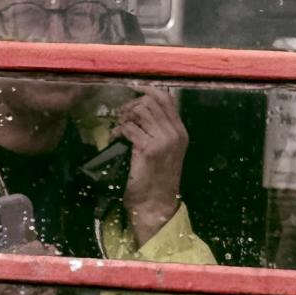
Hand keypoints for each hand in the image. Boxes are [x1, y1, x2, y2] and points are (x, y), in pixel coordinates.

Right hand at [0, 241, 58, 294]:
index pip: (20, 255)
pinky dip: (48, 288)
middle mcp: (9, 287)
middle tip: (50, 250)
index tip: (37, 244)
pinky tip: (50, 285)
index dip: (32, 248)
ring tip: (53, 265)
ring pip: (42, 280)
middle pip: (34, 266)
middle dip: (44, 256)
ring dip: (49, 271)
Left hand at [116, 88, 187, 244]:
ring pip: (140, 110)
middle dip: (132, 105)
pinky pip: (129, 128)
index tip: (133, 90)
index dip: (148, 90)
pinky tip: (115, 138)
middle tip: (122, 116)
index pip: (167, 99)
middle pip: (152, 101)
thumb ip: (159, 130)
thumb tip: (143, 108)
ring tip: (119, 127)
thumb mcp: (165, 151)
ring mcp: (163, 140)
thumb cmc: (156, 179)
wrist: (155, 204)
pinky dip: (118, 130)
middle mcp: (175, 133)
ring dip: (125, 116)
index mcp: (180, 132)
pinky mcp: (148, 149)